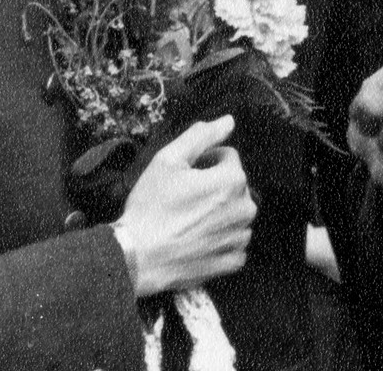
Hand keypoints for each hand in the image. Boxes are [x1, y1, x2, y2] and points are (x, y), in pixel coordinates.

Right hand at [114, 115, 255, 296]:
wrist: (137, 258)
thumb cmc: (150, 207)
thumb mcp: (167, 161)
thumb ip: (200, 136)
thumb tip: (228, 121)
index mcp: (233, 181)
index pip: (228, 157)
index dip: (205, 161)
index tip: (184, 175)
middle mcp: (245, 209)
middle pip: (234, 185)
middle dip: (214, 186)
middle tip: (184, 198)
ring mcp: (239, 237)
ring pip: (235, 213)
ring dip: (219, 212)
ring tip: (188, 220)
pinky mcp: (232, 261)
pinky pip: (233, 241)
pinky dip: (219, 239)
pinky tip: (196, 240)